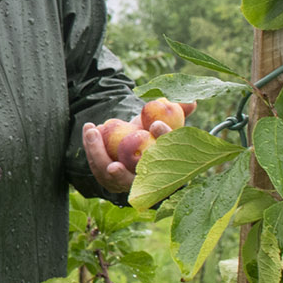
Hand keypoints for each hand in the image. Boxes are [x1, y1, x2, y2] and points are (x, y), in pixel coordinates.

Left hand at [83, 100, 197, 193]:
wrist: (137, 144)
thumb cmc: (154, 134)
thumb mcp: (167, 123)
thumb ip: (178, 113)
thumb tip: (191, 101)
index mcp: (163, 166)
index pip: (165, 154)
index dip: (164, 139)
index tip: (155, 123)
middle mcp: (144, 179)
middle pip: (131, 178)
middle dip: (120, 172)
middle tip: (112, 158)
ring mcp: (124, 181)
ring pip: (108, 173)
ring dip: (97, 152)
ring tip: (92, 129)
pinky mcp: (108, 178)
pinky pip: (97, 166)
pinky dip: (91, 149)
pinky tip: (90, 129)